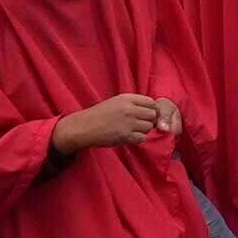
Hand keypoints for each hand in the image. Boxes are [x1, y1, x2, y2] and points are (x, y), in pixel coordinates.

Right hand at [58, 88, 178, 154]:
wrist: (84, 127)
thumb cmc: (99, 115)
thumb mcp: (116, 102)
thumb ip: (133, 103)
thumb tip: (153, 110)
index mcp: (127, 98)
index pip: (151, 102)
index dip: (151, 109)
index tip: (146, 115)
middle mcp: (129, 109)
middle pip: (153, 115)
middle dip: (149, 120)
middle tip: (139, 124)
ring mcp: (128, 123)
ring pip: (149, 127)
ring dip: (143, 130)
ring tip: (132, 130)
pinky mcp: (125, 136)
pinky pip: (142, 138)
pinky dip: (138, 139)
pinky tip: (129, 137)